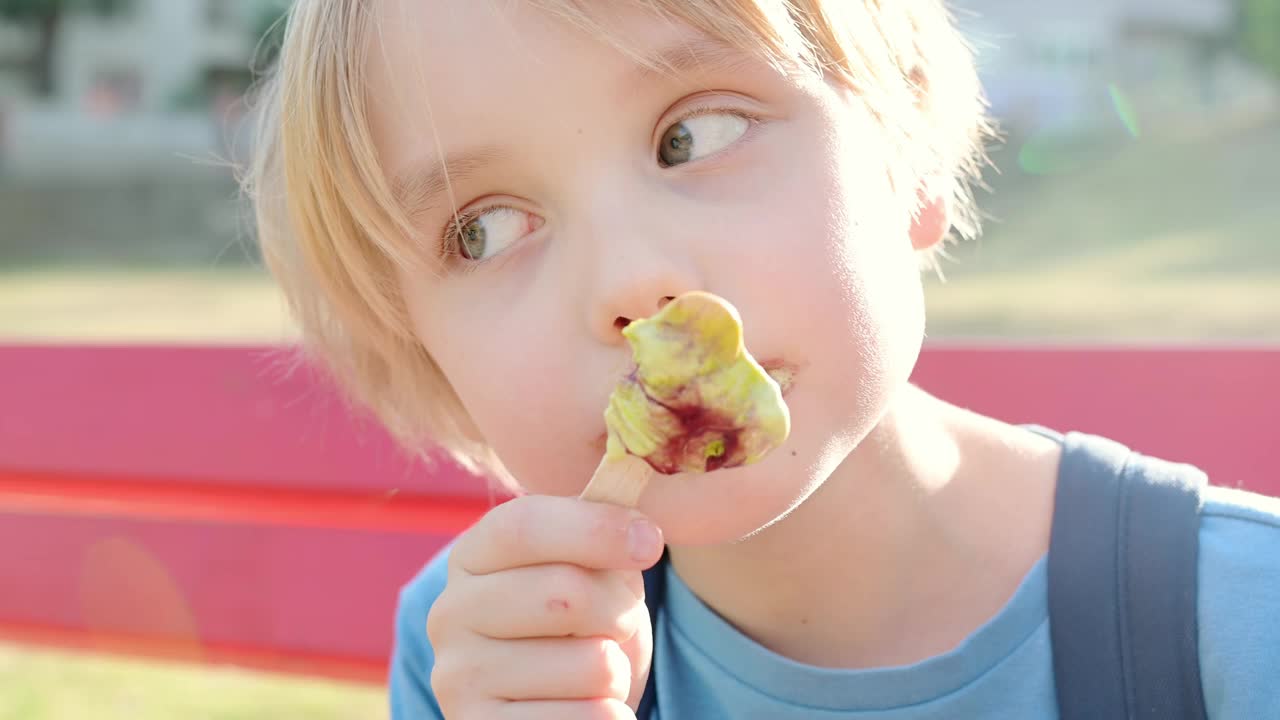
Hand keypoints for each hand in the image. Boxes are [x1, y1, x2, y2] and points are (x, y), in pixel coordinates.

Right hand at [426, 494, 664, 718]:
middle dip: (620, 611)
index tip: (650, 543)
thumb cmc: (583, 624)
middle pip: (566, 593)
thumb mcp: (591, 568)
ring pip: (593, 664)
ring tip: (594, 672)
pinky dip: (613, 715)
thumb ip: (606, 529)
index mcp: (473, 556)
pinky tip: (584, 709)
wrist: (559, 708)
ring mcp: (459, 678)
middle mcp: (450, 614)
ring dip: (619, 670)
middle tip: (617, 624)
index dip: (596, 529)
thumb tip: (640, 513)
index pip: (524, 525)